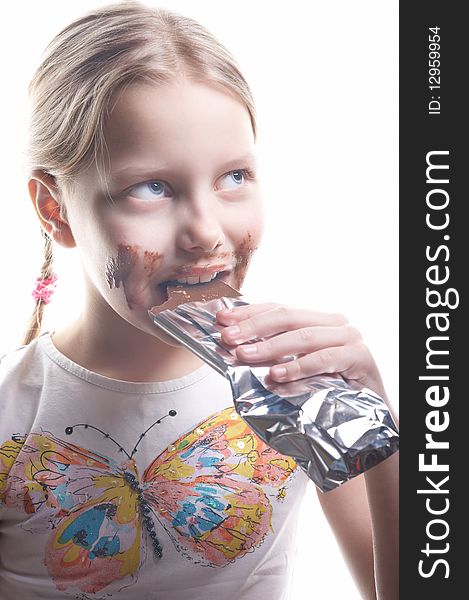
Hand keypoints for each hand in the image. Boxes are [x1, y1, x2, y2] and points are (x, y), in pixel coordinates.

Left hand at [217, 302, 386, 399]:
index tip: (222, 319)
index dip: (249, 312)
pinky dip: (298, 367)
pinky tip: (276, 375)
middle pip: (287, 316)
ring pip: (303, 336)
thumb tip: (235, 349)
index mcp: (316, 319)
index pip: (278, 308)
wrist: (369, 420)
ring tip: (244, 355)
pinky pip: (324, 359)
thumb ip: (274, 356)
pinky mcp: (359, 357)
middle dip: (253, 326)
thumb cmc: (329, 392)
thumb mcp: (297, 369)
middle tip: (228, 338)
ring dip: (270, 347)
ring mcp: (349, 337)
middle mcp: (333, 322)